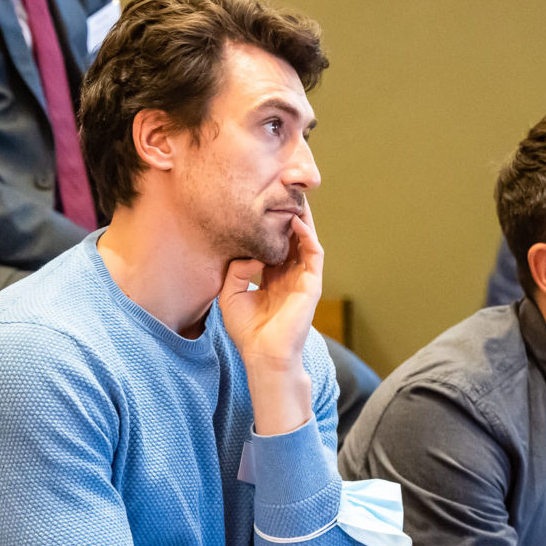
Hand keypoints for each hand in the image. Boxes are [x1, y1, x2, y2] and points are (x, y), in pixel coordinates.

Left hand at [217, 208, 321, 436]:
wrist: (264, 355)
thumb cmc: (248, 331)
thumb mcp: (231, 294)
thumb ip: (237, 269)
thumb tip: (248, 251)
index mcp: (272, 278)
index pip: (274, 244)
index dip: (269, 225)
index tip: (259, 203)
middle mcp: (289, 275)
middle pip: (293, 237)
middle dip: (288, 215)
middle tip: (282, 190)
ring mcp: (303, 279)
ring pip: (306, 241)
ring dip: (301, 219)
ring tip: (293, 197)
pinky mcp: (311, 284)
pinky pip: (313, 253)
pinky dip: (307, 235)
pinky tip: (296, 221)